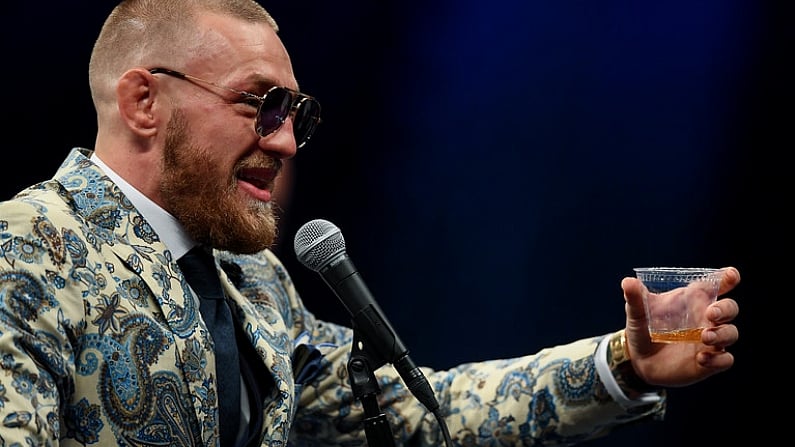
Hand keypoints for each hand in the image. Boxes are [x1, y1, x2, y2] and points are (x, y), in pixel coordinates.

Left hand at [620, 266, 739, 386]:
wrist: (637, 360)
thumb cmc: (643, 329)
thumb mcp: (636, 312)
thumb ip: (635, 297)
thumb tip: (628, 282)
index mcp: (692, 300)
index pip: (716, 284)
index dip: (728, 277)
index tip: (731, 275)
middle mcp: (705, 318)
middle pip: (730, 308)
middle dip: (726, 308)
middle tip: (710, 313)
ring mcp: (710, 340)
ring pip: (731, 333)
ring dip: (723, 334)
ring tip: (705, 337)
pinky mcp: (709, 362)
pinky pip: (725, 360)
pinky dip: (718, 359)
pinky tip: (701, 359)